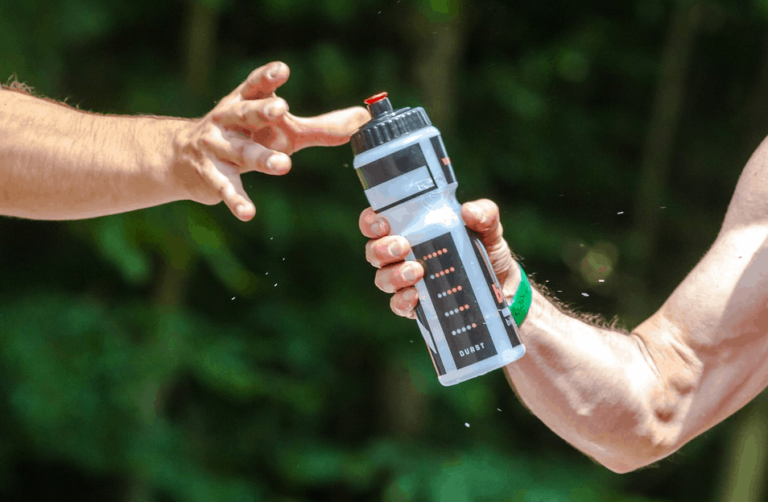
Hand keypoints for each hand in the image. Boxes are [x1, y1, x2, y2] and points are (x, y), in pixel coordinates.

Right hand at [173, 61, 370, 220]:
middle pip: (246, 112)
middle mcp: (228, 120)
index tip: (282, 70)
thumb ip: (322, 127)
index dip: (268, 77)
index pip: (256, 85)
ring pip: (241, 152)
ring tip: (283, 165)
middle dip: (262, 110)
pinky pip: (227, 188)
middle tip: (282, 109)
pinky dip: (237, 200)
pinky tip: (248, 213)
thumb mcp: (282, 130)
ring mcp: (216, 147)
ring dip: (261, 158)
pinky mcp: (211, 175)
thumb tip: (363, 118)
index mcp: (245, 102)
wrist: (183, 159)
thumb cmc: (246, 137)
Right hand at [359, 199, 519, 318]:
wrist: (503, 286)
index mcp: (410, 230)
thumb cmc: (486, 249)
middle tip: (403, 246)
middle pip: (373, 252)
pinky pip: (398, 305)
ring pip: (382, 279)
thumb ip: (483, 214)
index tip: (383, 223)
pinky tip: (415, 295)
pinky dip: (402, 301)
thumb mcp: (489, 227)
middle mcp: (402, 256)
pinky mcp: (417, 306)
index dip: (370, 222)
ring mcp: (407, 282)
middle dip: (382, 249)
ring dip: (393, 275)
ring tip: (417, 271)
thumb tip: (468, 212)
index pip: (376, 223)